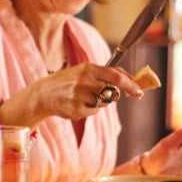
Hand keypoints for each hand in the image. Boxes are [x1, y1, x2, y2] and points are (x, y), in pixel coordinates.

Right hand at [1, 64, 143, 127]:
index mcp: (88, 68)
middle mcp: (85, 81)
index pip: (116, 76)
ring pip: (103, 103)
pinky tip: (75, 105)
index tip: (139, 91)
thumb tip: (129, 79)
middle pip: (112, 92)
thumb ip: (104, 74)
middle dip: (118, 94)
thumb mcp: (82, 72)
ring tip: (82, 98)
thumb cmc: (65, 82)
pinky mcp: (77, 109)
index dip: (131, 84)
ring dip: (98, 103)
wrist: (42, 95)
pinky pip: (93, 112)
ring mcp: (81, 96)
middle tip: (124, 95)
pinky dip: (88, 110)